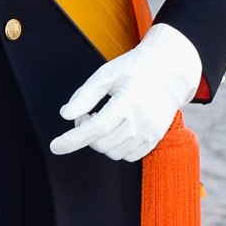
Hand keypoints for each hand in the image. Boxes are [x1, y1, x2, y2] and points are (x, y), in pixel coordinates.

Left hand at [50, 24, 201, 162]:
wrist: (170, 71)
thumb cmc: (134, 69)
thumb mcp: (107, 74)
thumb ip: (85, 96)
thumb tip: (66, 115)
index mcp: (128, 102)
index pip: (95, 128)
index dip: (73, 139)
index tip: (55, 146)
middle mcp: (141, 121)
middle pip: (101, 143)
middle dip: (85, 133)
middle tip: (86, 114)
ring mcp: (150, 132)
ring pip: (113, 152)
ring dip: (100, 141)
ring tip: (103, 119)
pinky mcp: (155, 138)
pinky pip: (128, 156)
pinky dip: (115, 148)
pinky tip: (115, 129)